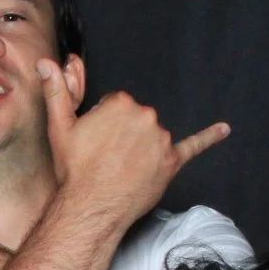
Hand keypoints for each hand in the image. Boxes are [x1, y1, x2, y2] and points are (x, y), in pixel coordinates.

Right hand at [37, 60, 228, 220]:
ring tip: (121, 169)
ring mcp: (161, 140)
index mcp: (121, 102)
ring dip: (142, 148)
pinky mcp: (172, 162)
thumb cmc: (74, 169)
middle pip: (137, 119)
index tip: (94, 141)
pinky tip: (223, 130)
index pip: (117, 105)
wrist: (90, 207)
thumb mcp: (59, 127)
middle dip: (123, 135)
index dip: (103, 124)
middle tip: (105, 158)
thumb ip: (56, 90)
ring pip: (153, 136)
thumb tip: (45, 62)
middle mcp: (146, 116)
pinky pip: (193, 146)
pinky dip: (209, 137)